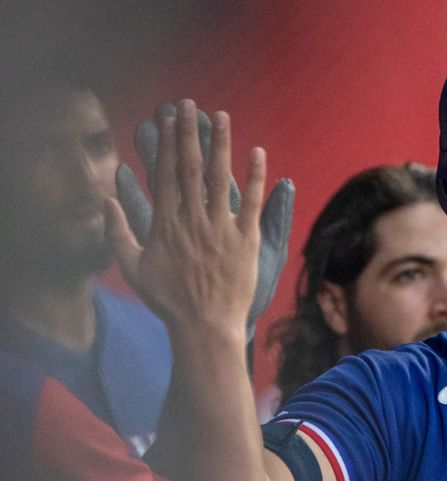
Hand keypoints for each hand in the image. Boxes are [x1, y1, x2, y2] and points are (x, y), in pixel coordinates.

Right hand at [116, 103, 293, 339]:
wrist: (204, 327)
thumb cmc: (168, 301)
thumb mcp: (132, 267)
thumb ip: (117, 232)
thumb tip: (105, 202)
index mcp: (166, 223)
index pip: (168, 174)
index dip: (169, 143)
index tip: (168, 119)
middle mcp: (193, 220)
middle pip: (192, 168)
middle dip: (190, 133)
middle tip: (190, 104)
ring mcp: (222, 229)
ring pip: (222, 178)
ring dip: (222, 145)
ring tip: (222, 116)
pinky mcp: (247, 241)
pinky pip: (253, 203)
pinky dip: (257, 177)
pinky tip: (258, 152)